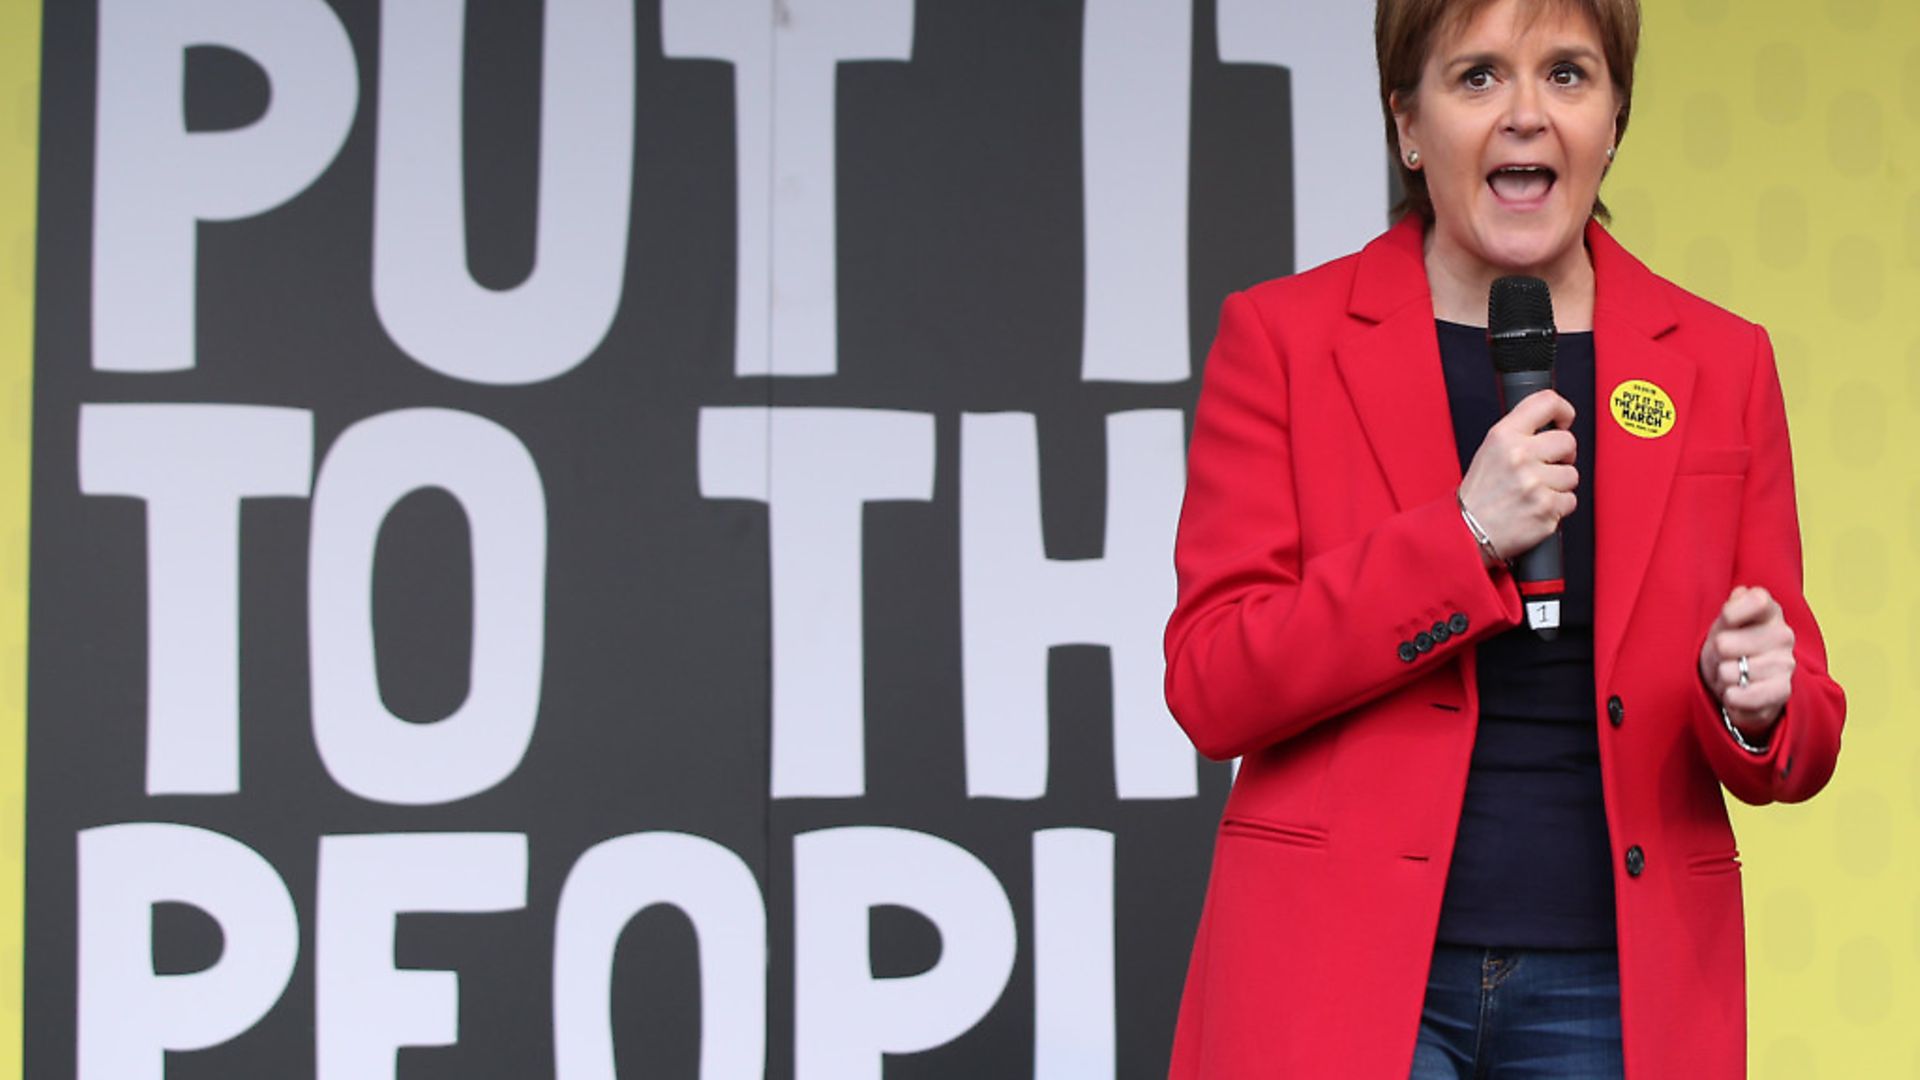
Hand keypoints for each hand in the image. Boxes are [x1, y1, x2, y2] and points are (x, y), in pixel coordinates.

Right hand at [1456, 390, 1577, 565]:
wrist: (1466, 531)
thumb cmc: (1479, 495)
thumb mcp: (1489, 450)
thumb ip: (1519, 434)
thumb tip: (1553, 426)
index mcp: (1504, 436)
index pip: (1546, 403)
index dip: (1563, 411)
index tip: (1564, 421)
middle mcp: (1519, 456)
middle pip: (1568, 442)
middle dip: (1562, 456)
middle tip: (1546, 467)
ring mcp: (1534, 483)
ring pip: (1572, 475)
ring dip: (1559, 485)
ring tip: (1536, 491)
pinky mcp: (1546, 508)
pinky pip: (1570, 501)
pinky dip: (1558, 507)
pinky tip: (1537, 507)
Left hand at [1699, 585, 1794, 735]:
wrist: (1744, 683)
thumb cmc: (1731, 646)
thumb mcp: (1724, 624)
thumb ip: (1733, 606)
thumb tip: (1741, 593)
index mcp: (1770, 612)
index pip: (1756, 600)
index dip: (1730, 613)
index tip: (1727, 623)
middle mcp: (1784, 636)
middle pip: (1724, 643)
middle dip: (1715, 655)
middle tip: (1723, 657)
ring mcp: (1785, 665)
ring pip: (1727, 672)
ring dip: (1721, 679)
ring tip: (1733, 676)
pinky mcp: (1782, 692)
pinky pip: (1740, 697)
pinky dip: (1730, 698)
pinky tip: (1736, 693)